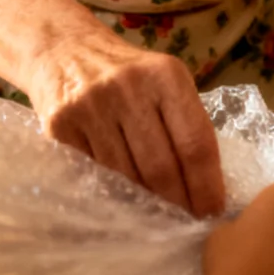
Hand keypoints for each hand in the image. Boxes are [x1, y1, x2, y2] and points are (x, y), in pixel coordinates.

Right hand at [30, 28, 225, 216]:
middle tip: (186, 224)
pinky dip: (110, 193)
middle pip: (161, 166)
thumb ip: (185, 122)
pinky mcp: (60, 125)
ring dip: (144, 204)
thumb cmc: (127, 74)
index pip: (195, 143)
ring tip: (156, 218)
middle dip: (178, 203)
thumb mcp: (164, 81)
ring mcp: (90, 106)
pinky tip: (120, 201)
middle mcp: (128, 87)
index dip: (206, 186)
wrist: (64, 50)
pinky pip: (93, 174)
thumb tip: (207, 187)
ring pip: (126, 176)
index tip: (213, 212)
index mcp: (165, 76)